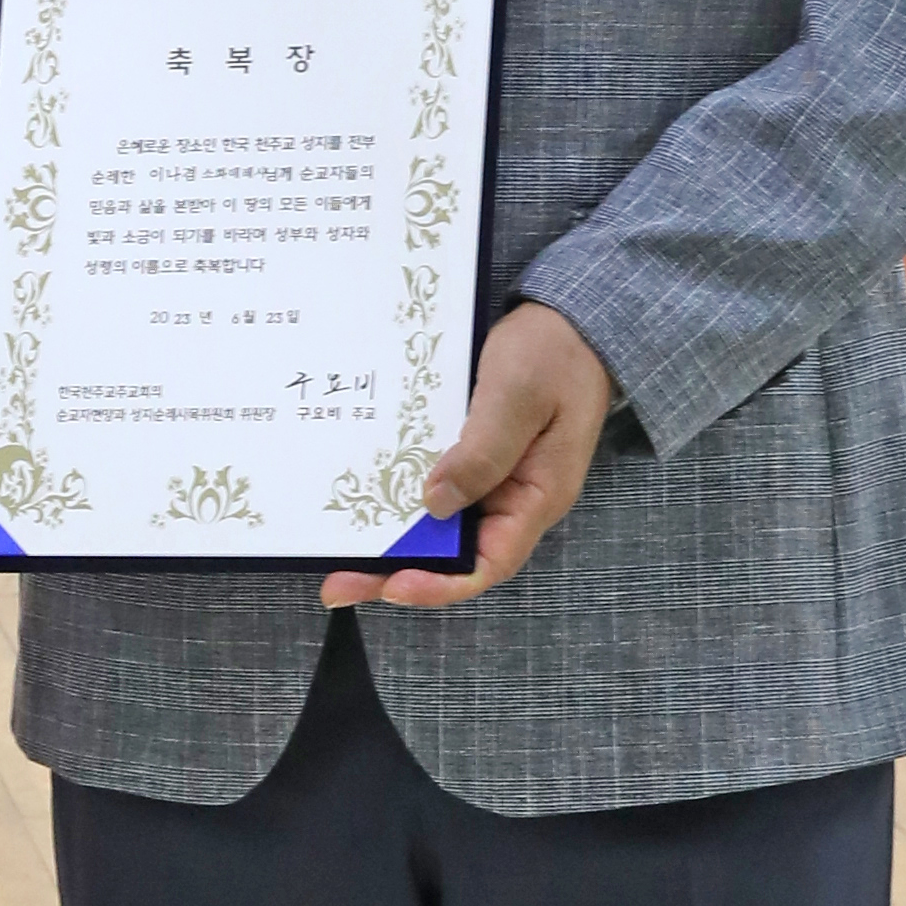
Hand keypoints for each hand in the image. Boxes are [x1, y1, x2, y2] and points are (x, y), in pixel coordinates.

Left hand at [322, 298, 614, 609]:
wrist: (569, 319)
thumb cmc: (555, 351)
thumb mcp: (518, 394)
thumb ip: (483, 450)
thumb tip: (437, 503)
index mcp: (538, 495)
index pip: (490, 562)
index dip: (441, 584)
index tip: (394, 585)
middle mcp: (514, 498)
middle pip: (455, 554)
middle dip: (398, 570)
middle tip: (339, 581)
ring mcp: (493, 479)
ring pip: (439, 526)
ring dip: (391, 539)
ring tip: (336, 549)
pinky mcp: (473, 457)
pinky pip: (434, 488)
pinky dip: (399, 497)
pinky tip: (361, 496)